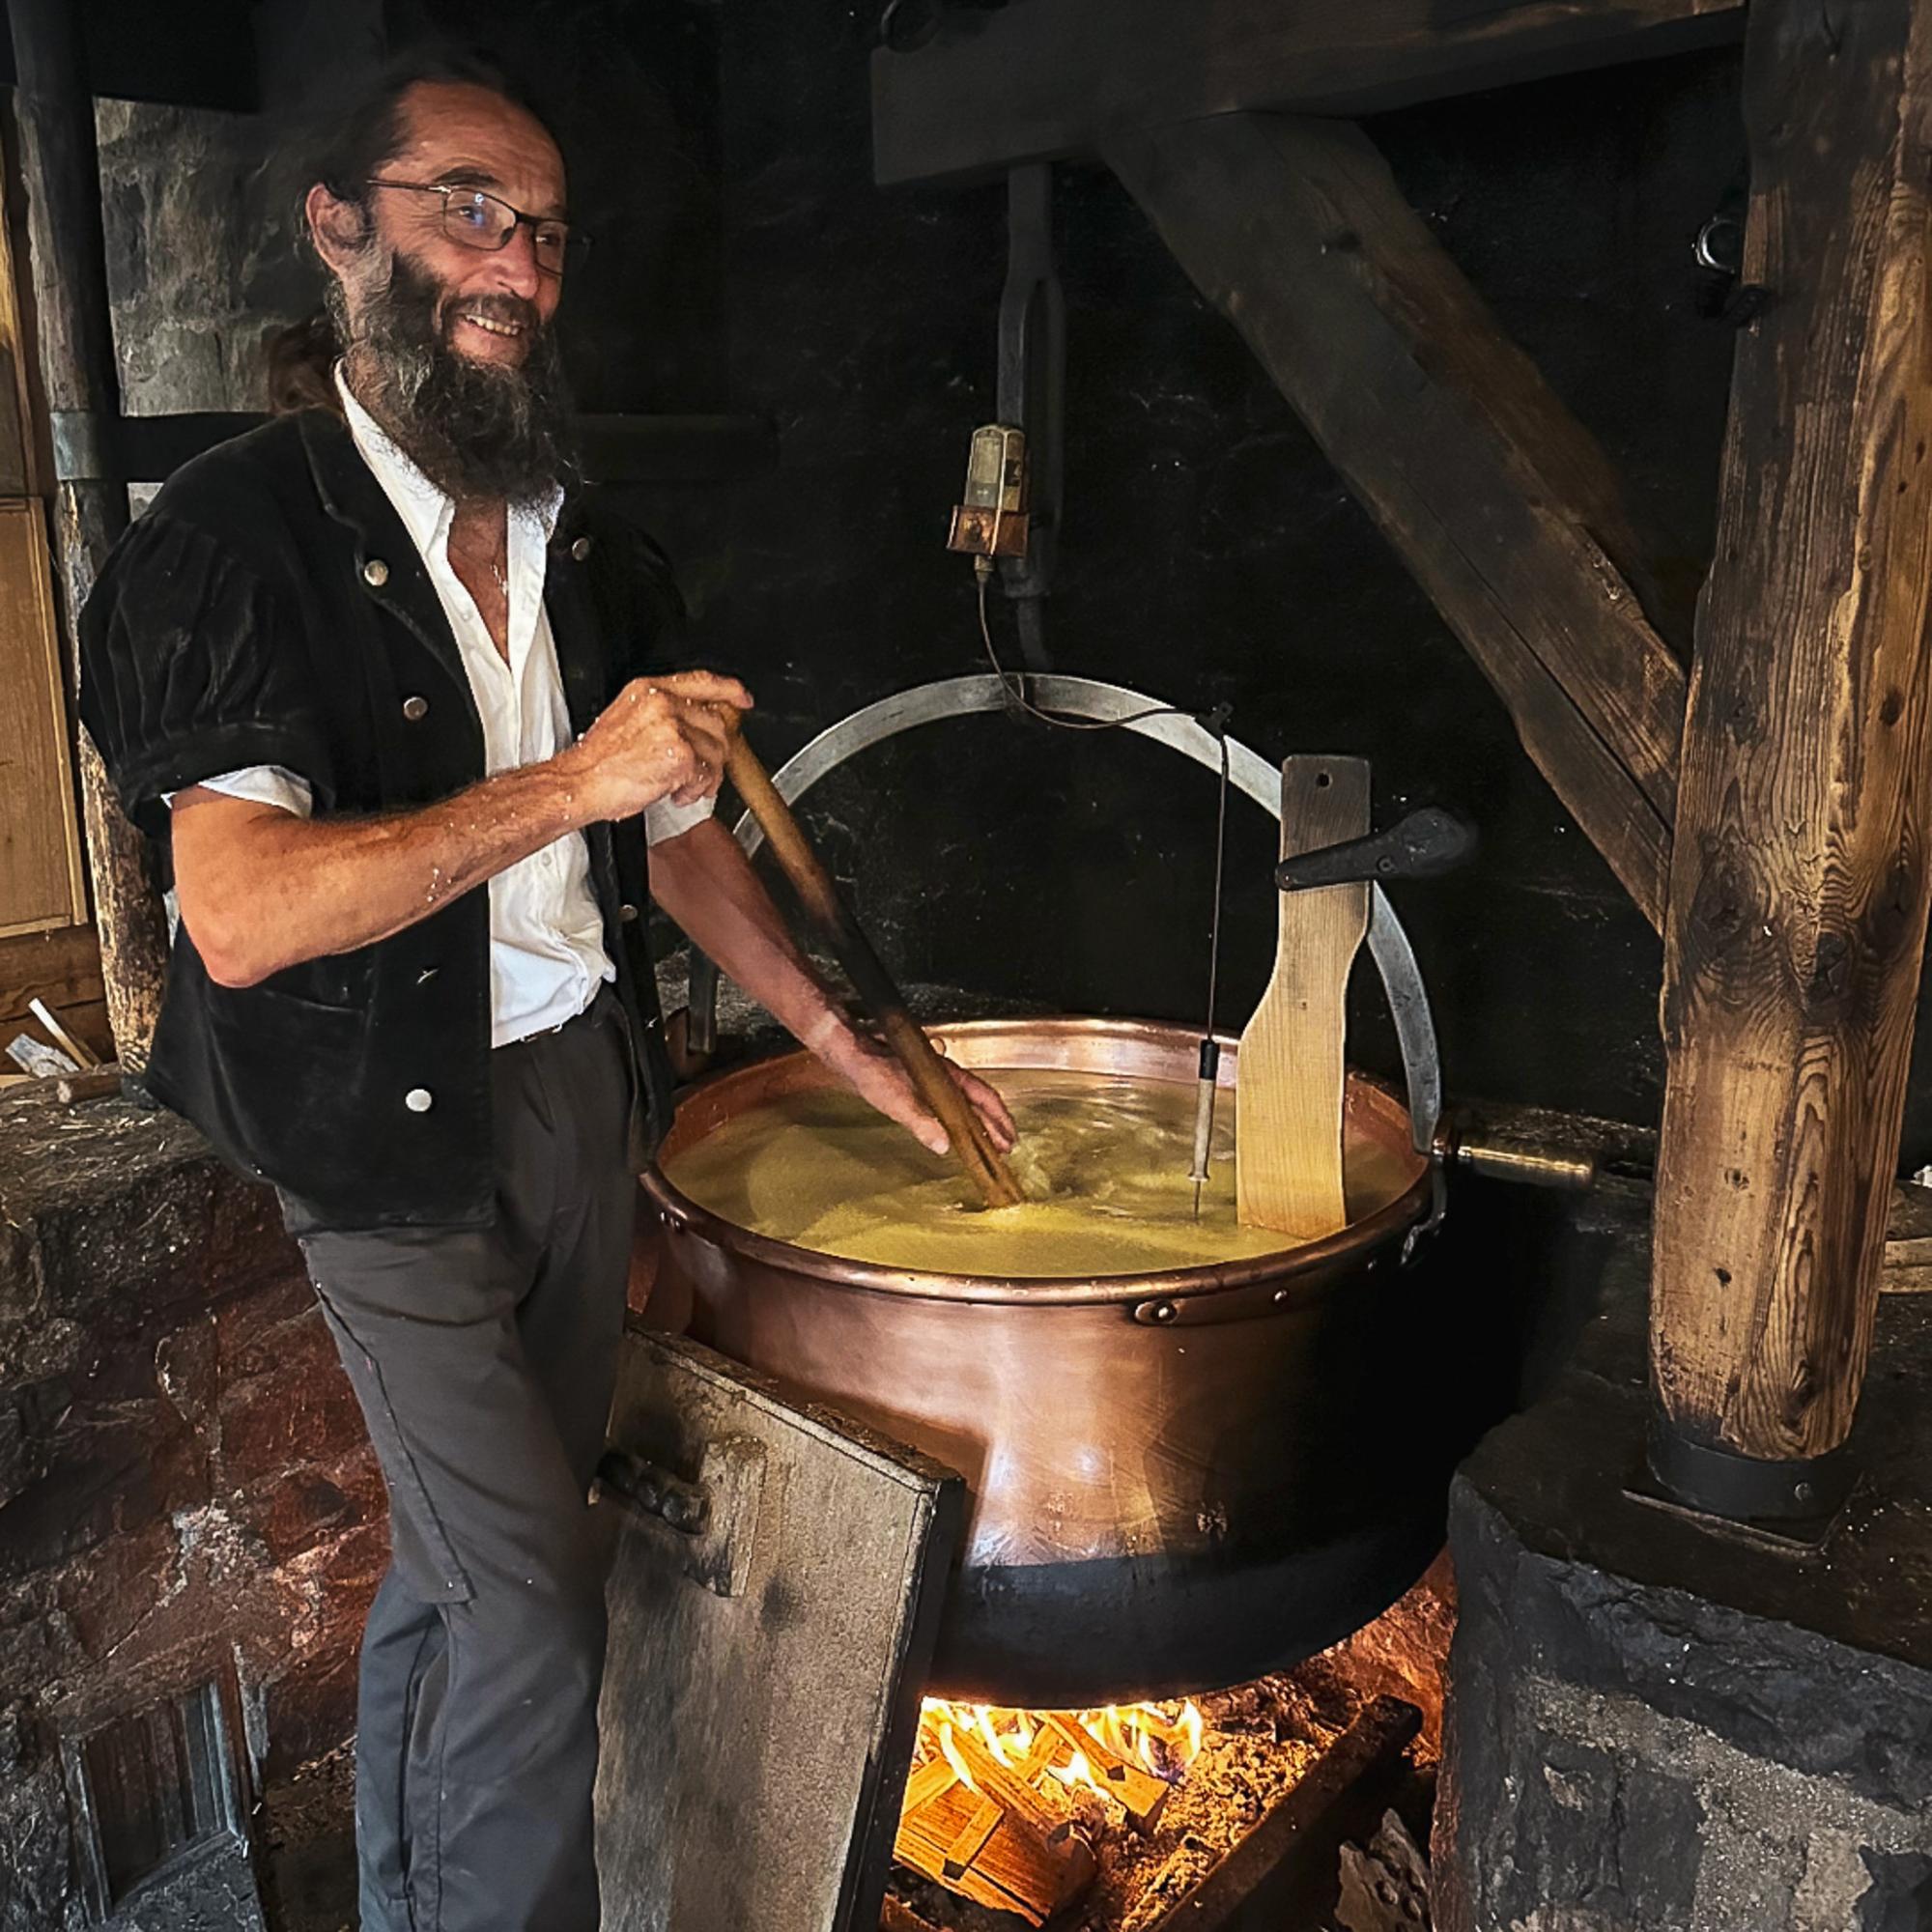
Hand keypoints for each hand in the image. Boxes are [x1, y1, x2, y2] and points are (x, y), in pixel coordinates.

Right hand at [560, 671, 752, 821]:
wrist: (579, 783)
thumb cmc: (600, 762)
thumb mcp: (628, 721)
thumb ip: (663, 715)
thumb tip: (697, 726)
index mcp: (648, 690)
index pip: (701, 680)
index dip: (728, 689)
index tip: (742, 698)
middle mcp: (662, 704)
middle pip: (717, 724)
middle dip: (714, 754)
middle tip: (698, 772)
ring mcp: (673, 727)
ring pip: (717, 753)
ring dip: (704, 777)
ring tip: (680, 785)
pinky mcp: (680, 755)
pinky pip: (707, 775)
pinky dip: (696, 791)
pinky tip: (676, 793)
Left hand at [802, 1013, 1017, 1158]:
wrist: (852, 1052)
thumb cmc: (872, 1069)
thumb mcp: (896, 1101)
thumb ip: (921, 1123)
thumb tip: (943, 1145)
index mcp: (946, 1076)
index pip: (984, 1097)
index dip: (999, 1119)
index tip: (1009, 1139)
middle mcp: (945, 1075)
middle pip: (980, 1101)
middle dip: (995, 1124)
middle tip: (1005, 1147)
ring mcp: (935, 1079)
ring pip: (967, 1100)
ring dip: (980, 1121)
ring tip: (988, 1140)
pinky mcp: (923, 1083)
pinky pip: (951, 1100)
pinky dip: (962, 1116)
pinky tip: (957, 1128)